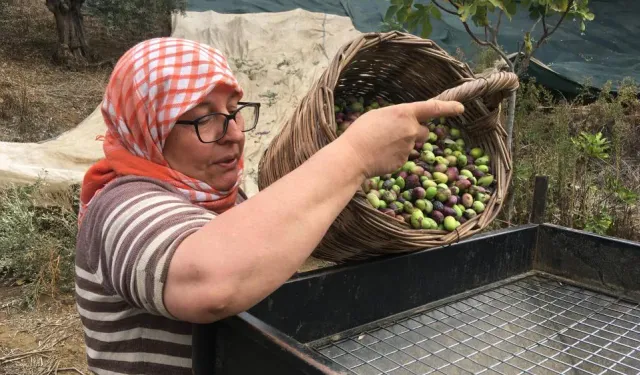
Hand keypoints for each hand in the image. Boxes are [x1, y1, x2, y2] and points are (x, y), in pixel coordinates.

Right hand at [338, 99, 464, 177]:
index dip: (449, 108)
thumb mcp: (378, 115)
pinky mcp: (404, 161)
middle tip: (394, 135)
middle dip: (415, 132)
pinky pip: (403, 157)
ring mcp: (409, 147)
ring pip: (412, 145)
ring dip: (403, 145)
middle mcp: (411, 129)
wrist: (353, 156)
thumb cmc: (361, 132)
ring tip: (382, 145)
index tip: (460, 108)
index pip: (433, 108)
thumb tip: (404, 123)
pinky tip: (381, 155)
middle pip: (424, 131)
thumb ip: (397, 117)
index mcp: (404, 113)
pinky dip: (395, 156)